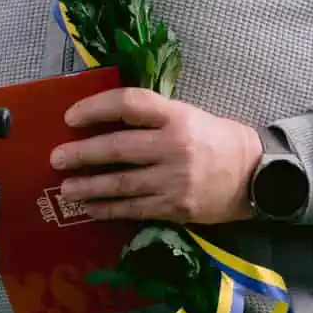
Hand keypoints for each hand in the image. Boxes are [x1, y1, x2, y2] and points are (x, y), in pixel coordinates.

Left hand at [52, 89, 264, 224]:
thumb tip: (107, 120)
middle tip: (56, 158)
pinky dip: (108, 209)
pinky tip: (90, 208)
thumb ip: (155, 118)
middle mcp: (174, 146)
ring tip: (66, 189)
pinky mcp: (175, 207)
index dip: (96, 107)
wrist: (257, 176)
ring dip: (89, 187)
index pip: (129, 104)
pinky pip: (134, 209)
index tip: (72, 116)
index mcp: (177, 116)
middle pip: (118, 148)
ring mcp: (174, 180)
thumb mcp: (191, 115)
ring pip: (121, 184)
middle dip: (82, 154)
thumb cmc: (219, 140)